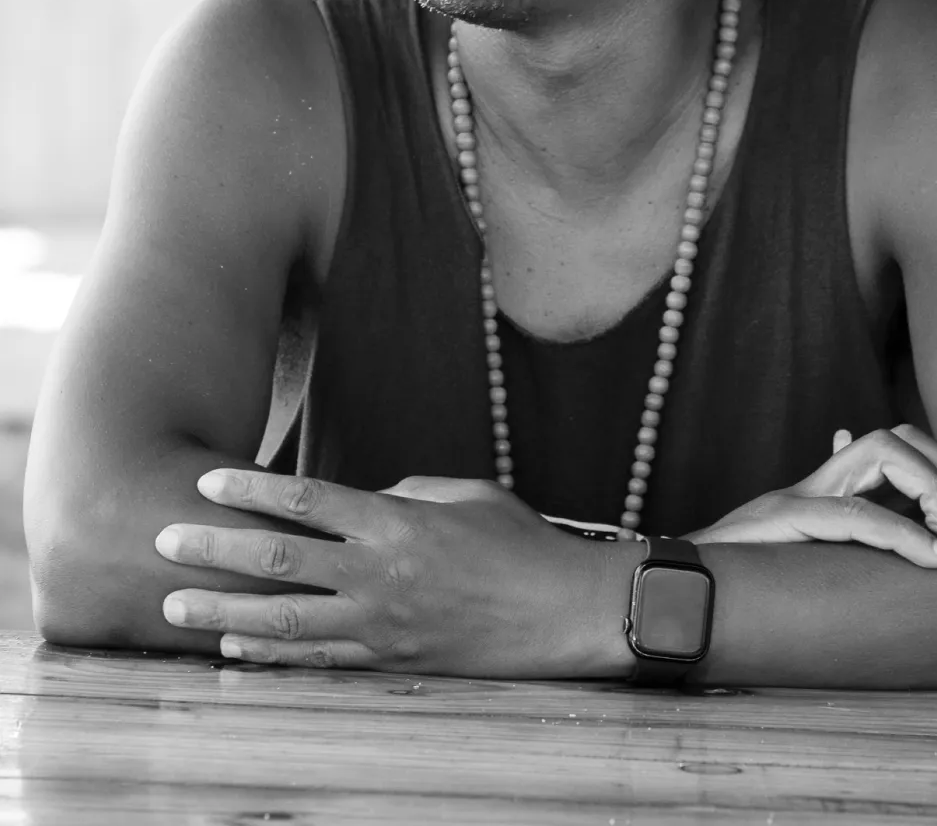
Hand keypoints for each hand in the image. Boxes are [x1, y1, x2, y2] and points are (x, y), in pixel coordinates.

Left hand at [154, 471, 634, 674]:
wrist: (563, 611)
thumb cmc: (518, 541)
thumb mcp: (461, 495)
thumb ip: (400, 496)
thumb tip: (358, 503)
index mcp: (395, 522)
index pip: (306, 500)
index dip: (249, 489)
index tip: (206, 480)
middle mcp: (379, 574)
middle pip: (278, 560)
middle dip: (214, 550)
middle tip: (165, 541)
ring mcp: (382, 625)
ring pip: (285, 620)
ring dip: (223, 612)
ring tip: (173, 609)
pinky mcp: (391, 664)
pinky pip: (319, 661)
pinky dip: (271, 655)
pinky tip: (234, 647)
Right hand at [690, 424, 936, 568]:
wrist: (675, 590)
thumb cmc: (742, 587)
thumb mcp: (808, 569)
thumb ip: (845, 547)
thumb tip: (901, 551)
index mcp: (827, 490)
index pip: (899, 447)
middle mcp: (817, 482)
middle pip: (897, 436)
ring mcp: (799, 496)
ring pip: (880, 451)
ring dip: (933, 486)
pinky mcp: (783, 519)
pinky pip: (851, 513)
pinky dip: (900, 530)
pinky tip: (930, 554)